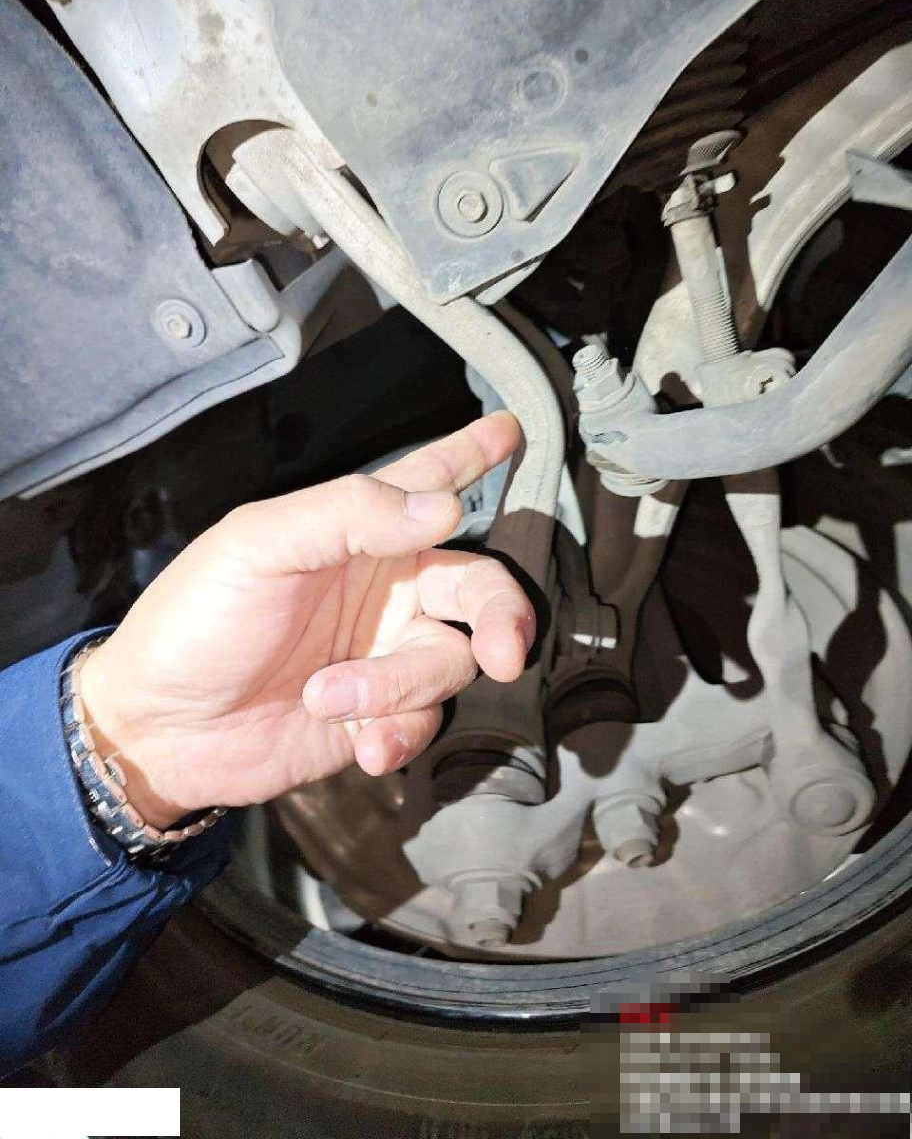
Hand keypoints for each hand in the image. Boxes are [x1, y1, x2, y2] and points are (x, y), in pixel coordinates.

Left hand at [79, 413, 533, 828]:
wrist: (159, 729)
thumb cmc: (195, 620)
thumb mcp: (257, 546)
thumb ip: (349, 514)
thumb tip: (443, 506)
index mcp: (357, 535)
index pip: (428, 482)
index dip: (472, 454)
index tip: (514, 429)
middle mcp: (385, 590)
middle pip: (479, 587)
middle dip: (501, 617)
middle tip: (502, 650)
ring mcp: (383, 655)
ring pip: (448, 662)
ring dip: (397, 687)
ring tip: (327, 696)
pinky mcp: (378, 717)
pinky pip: (425, 723)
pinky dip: (399, 734)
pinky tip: (363, 747)